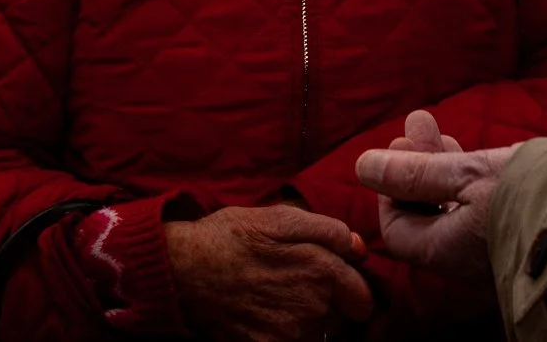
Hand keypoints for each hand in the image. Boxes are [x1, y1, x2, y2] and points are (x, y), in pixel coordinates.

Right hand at [164, 205, 373, 341]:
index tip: (337, 282)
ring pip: (320, 335)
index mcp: (321, 270)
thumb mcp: (279, 217)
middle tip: (300, 285)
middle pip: (343, 319)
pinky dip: (289, 334)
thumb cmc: (230, 237)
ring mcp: (291, 335)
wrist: (183, 272)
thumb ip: (329, 230)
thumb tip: (359, 250)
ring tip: (281, 298)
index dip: (353, 288)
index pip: (363, 298)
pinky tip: (269, 315)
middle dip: (331, 303)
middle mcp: (312, 308)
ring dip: (310, 321)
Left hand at [355, 110, 521, 283]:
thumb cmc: (533, 197)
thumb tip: (364, 166)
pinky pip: (485, 216)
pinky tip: (484, 159)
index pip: (397, 228)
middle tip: (422, 123)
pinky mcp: (523, 241)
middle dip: (421, 168)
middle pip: (427, 218)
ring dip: (447, 172)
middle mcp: (468, 264)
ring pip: (457, 214)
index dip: (392, 187)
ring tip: (448, 135)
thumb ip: (416, 172)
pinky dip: (475, 186)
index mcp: (446, 252)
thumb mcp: (470, 176)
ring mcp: (497, 256)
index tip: (401, 146)